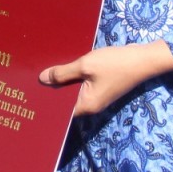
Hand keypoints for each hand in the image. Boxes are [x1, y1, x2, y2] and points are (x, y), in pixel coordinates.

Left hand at [39, 40, 172, 116]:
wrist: (143, 60)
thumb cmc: (114, 64)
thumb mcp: (85, 65)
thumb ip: (62, 73)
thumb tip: (42, 79)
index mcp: (86, 105)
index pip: (60, 111)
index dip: (45, 102)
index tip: (29, 94)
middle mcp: (90, 106)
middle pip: (65, 101)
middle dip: (52, 90)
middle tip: (30, 79)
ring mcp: (96, 97)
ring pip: (73, 91)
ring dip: (62, 81)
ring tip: (42, 70)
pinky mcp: (101, 88)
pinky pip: (81, 85)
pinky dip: (72, 77)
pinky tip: (62, 66)